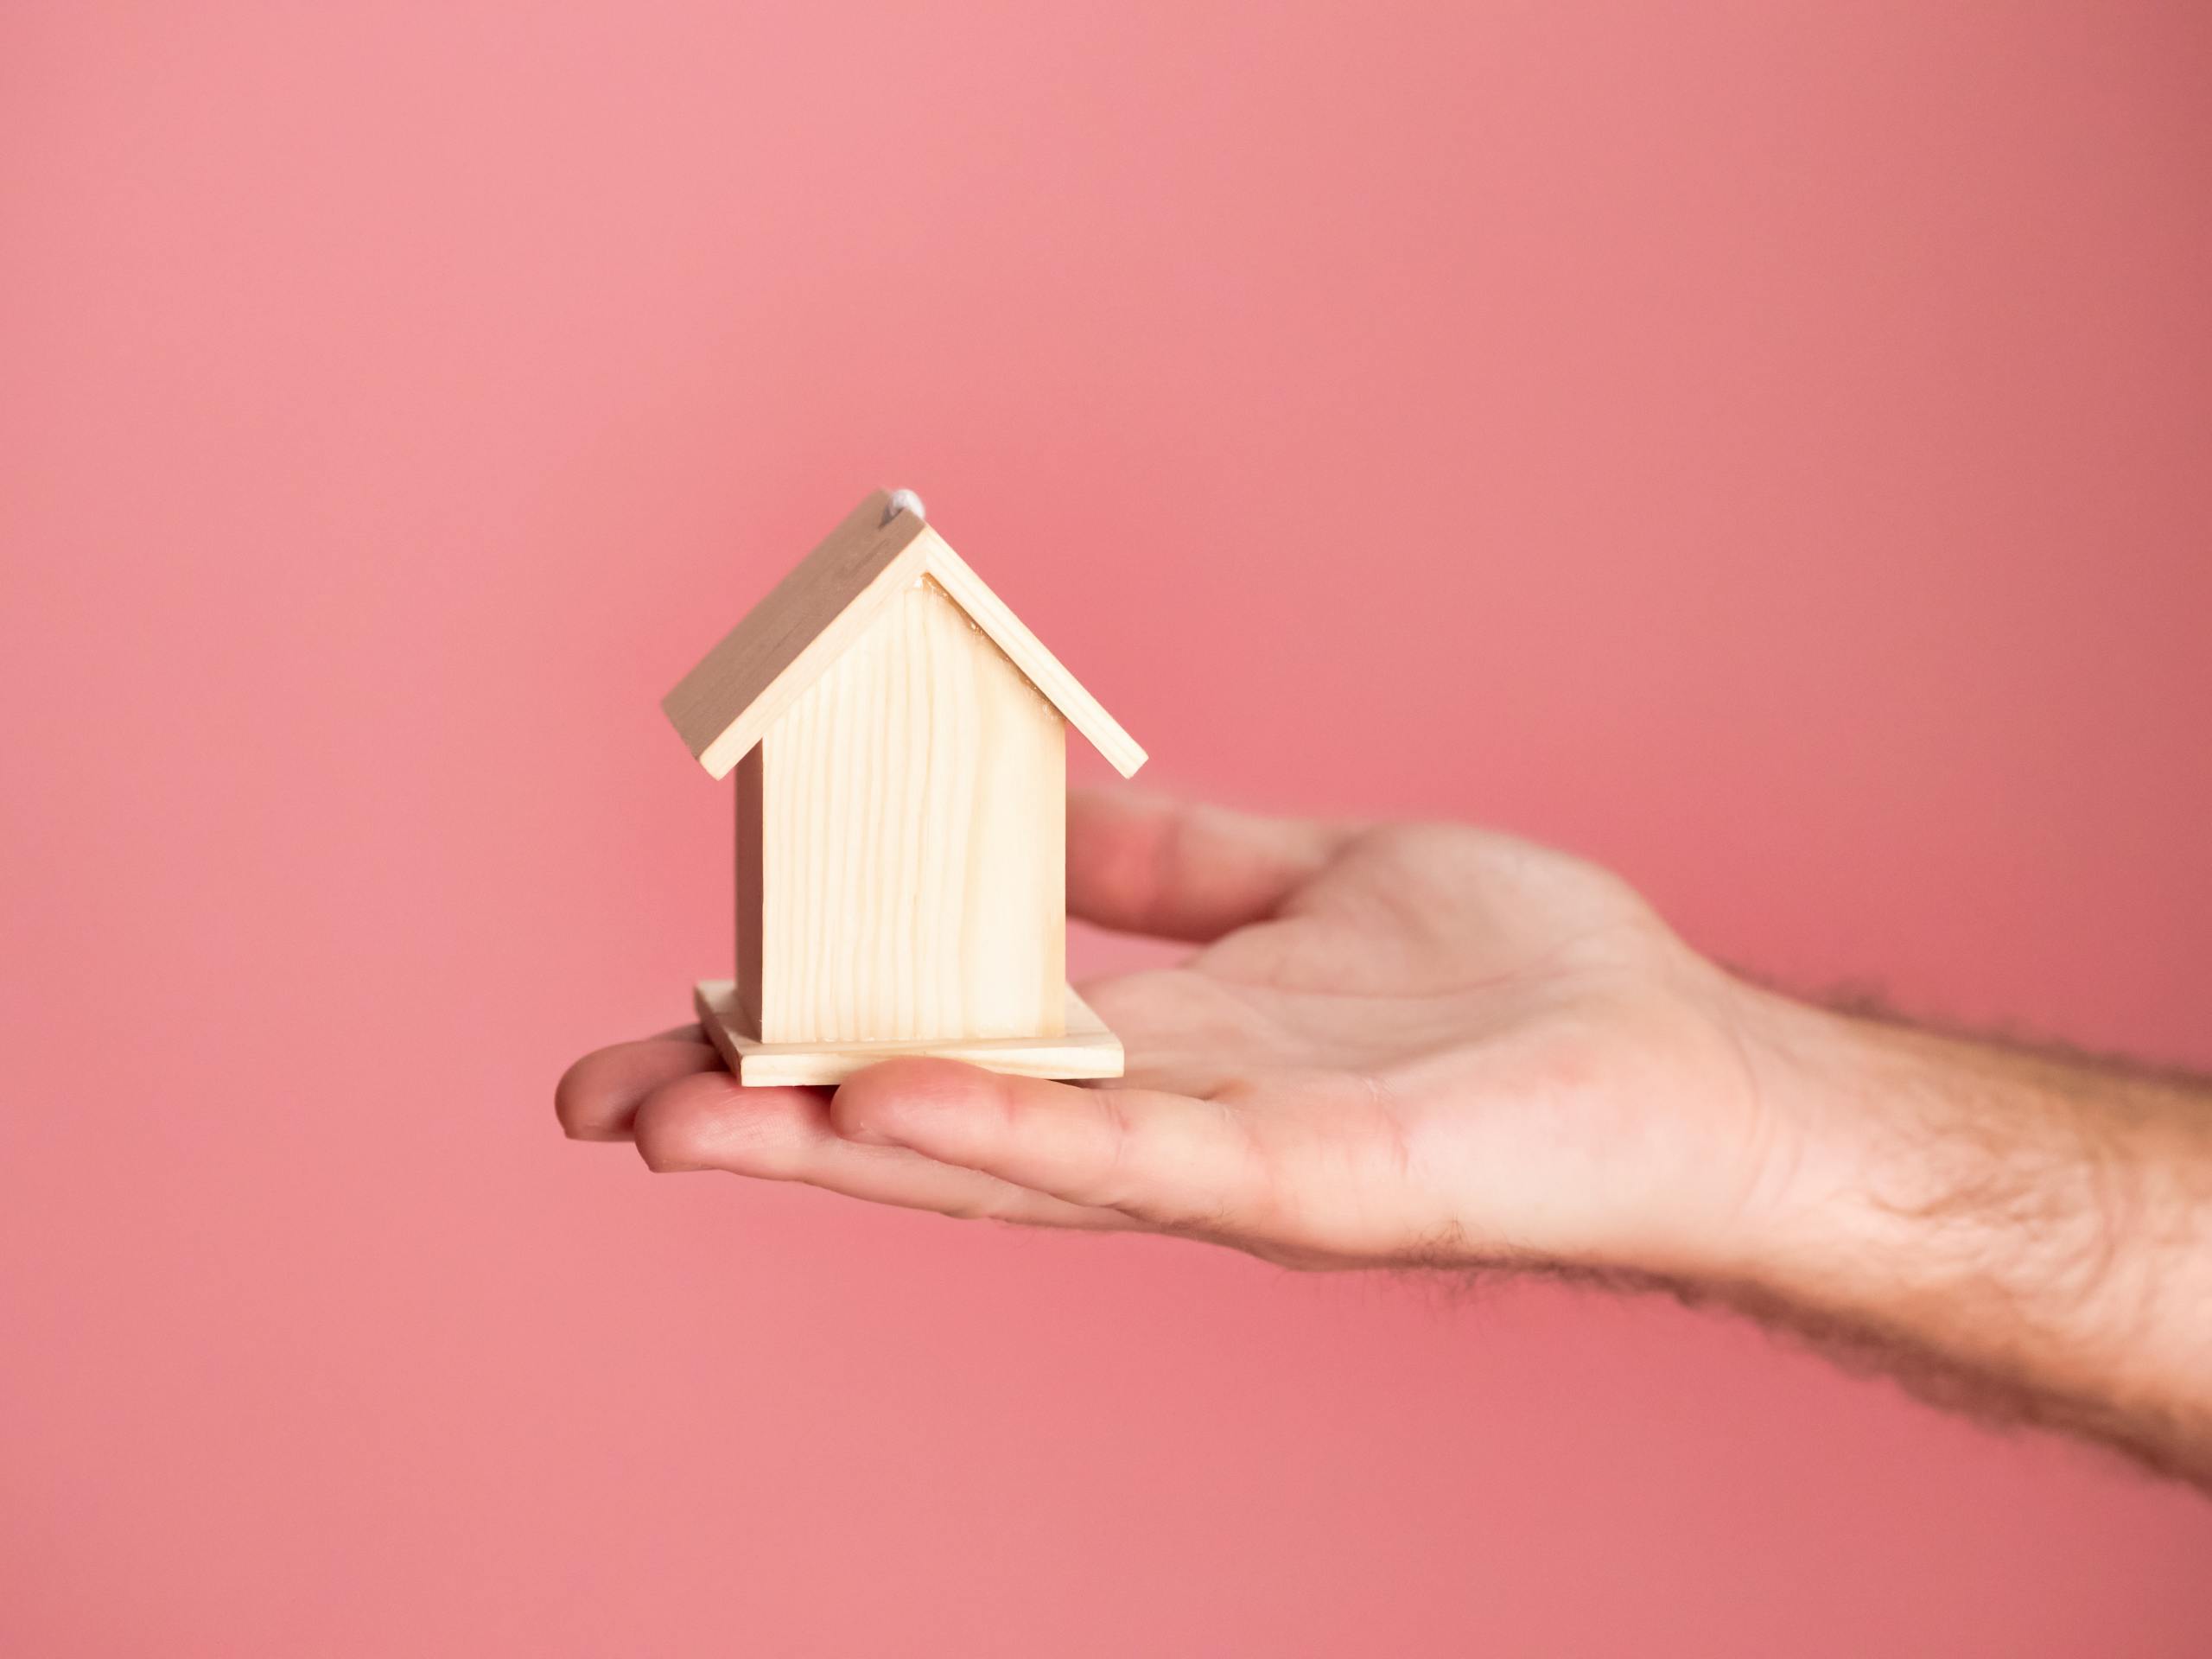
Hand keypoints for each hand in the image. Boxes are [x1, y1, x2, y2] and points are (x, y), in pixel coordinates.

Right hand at [558, 790, 1790, 1277]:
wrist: (1688, 1068)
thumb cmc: (1520, 985)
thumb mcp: (1307, 878)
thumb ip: (1173, 860)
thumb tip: (1040, 806)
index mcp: (1152, 1039)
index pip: (944, 1034)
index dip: (807, 1026)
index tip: (671, 1007)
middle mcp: (1158, 1115)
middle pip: (927, 1115)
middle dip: (762, 1111)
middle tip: (594, 1105)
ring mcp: (1222, 1161)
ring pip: (992, 1150)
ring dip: (829, 1137)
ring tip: (676, 1116)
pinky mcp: (1305, 1180)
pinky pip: (1132, 1149)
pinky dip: (1002, 1124)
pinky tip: (883, 1094)